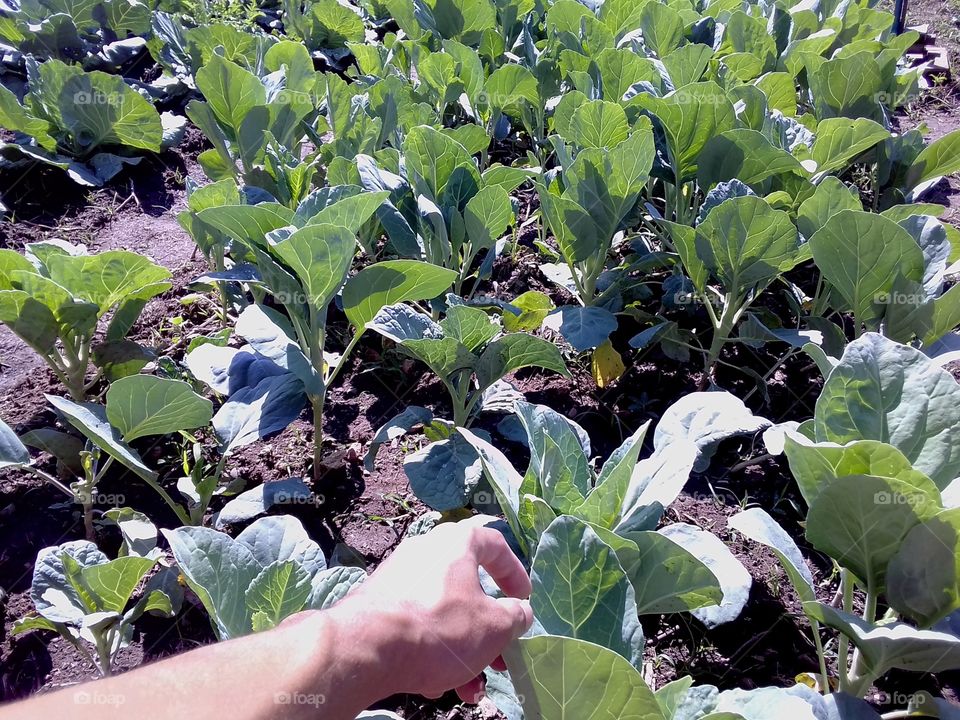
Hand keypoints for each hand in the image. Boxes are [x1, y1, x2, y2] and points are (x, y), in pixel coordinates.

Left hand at [326, 516, 532, 702]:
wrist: (367, 647)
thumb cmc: (440, 628)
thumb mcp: (493, 627)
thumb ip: (515, 617)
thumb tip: (519, 612)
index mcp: (456, 543)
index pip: (495, 544)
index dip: (515, 573)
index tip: (523, 600)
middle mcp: (426, 551)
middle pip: (468, 590)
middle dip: (487, 632)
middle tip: (498, 659)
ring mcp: (398, 576)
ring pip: (442, 613)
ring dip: (461, 651)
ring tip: (468, 687)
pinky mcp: (378, 603)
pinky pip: (416, 624)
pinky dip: (430, 650)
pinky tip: (433, 684)